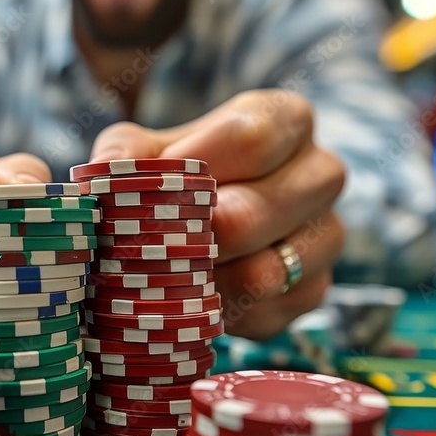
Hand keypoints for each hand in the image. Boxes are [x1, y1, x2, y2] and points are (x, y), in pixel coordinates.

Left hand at [89, 90, 345, 339]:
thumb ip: (127, 152)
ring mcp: (326, 235)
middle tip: (157, 246)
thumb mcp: (146, 149)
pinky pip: (267, 312)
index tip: (154, 189)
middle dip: (199, 235)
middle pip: (262, 209)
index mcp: (287, 121)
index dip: (196, 167)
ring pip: (270, 270)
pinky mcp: (315, 290)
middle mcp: (320, 174)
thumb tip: (109, 167)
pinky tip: (193, 302)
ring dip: (207, 282)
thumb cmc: (174, 174)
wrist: (197, 226)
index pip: (253, 137)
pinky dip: (222, 314)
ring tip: (168, 278)